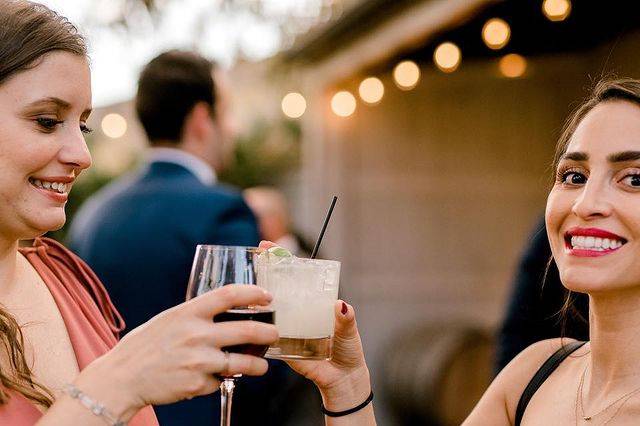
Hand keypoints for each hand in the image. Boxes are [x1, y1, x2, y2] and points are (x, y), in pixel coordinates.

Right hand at [77, 285, 277, 418]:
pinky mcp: (197, 384)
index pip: (229, 294)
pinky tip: (208, 378)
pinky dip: (218, 380)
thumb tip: (225, 312)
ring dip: (258, 365)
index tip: (267, 295)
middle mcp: (196, 334)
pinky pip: (218, 381)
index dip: (253, 293)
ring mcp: (198, 360)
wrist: (122, 378)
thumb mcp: (170, 319)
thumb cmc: (145, 346)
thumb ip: (196, 315)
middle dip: (269, 332)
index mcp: (189, 312)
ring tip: (262, 365)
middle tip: (275, 333)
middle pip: (247, 329)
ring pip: (242, 362)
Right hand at [258, 241, 370, 409]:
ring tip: (251, 293)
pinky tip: (250, 326)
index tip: (268, 247)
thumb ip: (346, 319)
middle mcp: (298, 312)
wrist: (342, 380)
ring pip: (270, 311)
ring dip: (259, 302)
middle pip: (279, 289)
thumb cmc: (348, 350)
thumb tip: (342, 306)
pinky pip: (267, 338)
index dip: (282, 260)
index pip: (297, 277)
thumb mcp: (349, 331)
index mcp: (313, 303)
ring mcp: (287, 328)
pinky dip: (260, 332)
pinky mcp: (281, 347)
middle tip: (256, 259)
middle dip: (266, 273)